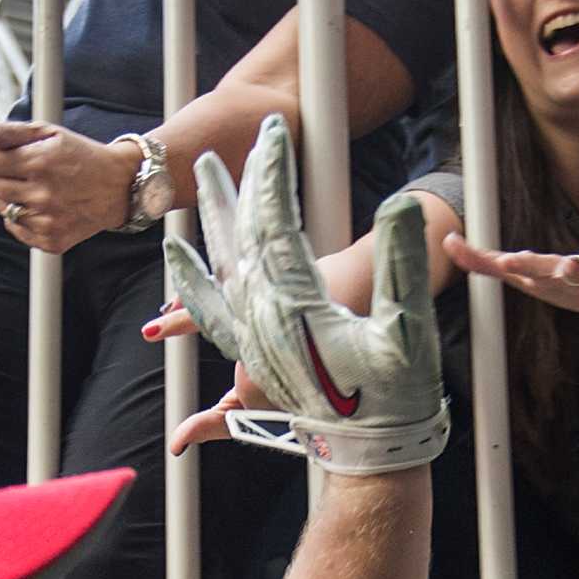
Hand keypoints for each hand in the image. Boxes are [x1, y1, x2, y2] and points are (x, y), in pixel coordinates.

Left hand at [0, 118, 139, 252]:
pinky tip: (39, 206)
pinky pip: (16, 230)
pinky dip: (21, 218)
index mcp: (40, 163)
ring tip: (32, 187)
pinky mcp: (51, 241)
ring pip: (3, 209)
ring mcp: (47, 221)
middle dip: (0, 175)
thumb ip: (10, 131)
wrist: (119, 186)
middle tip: (18, 169)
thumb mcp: (49, 133)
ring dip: (10, 197)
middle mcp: (42, 195)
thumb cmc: (81, 155)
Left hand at [162, 114, 447, 473]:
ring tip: (171, 239)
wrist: (377, 451)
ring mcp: (255, 346)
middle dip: (223, 196)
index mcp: (292, 304)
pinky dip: (194, 308)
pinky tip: (175, 308)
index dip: (273, 170)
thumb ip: (403, 264)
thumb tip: (405, 204)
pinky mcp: (258, 365)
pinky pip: (215, 330)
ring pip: (212, 288)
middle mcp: (261, 323)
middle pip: (231, 246)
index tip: (272, 127)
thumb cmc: (397, 391)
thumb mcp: (407, 325)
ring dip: (195, 254)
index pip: (273, 220)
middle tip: (207, 157)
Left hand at [443, 232, 578, 334]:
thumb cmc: (555, 278)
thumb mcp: (520, 270)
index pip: (531, 263)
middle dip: (567, 269)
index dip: (520, 262)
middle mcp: (575, 275)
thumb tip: (447, 242)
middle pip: (570, 271)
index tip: (506, 260)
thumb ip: (482, 260)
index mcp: (549, 268)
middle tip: (567, 268)